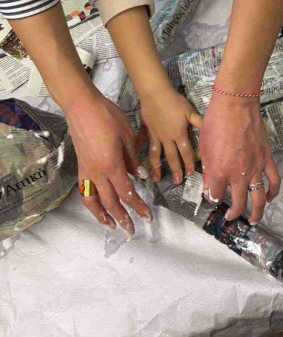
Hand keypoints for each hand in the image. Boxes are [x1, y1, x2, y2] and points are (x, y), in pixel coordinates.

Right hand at [66, 92, 151, 236]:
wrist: (81, 106)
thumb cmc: (107, 116)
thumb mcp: (128, 136)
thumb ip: (133, 159)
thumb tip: (140, 176)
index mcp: (112, 165)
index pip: (127, 193)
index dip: (138, 207)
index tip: (148, 216)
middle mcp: (97, 172)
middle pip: (111, 202)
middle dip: (123, 218)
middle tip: (132, 231)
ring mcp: (86, 170)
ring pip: (93, 201)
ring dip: (103, 216)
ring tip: (112, 226)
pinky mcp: (80, 165)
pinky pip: (85, 191)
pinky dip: (92, 203)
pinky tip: (98, 207)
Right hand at [139, 88, 202, 184]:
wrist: (155, 93)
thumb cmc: (175, 102)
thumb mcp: (190, 112)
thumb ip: (199, 123)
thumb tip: (210, 131)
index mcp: (178, 134)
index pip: (185, 152)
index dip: (188, 163)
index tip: (190, 174)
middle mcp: (167, 138)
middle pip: (171, 157)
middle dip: (175, 170)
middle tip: (177, 182)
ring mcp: (155, 135)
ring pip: (156, 154)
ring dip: (156, 167)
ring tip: (155, 179)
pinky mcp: (146, 130)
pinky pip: (142, 142)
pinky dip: (138, 150)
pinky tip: (134, 160)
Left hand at [198, 95, 279, 223]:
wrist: (236, 105)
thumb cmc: (217, 122)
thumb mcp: (204, 146)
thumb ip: (208, 168)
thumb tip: (209, 181)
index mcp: (218, 171)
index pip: (214, 195)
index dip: (212, 199)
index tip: (212, 197)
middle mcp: (238, 173)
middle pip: (238, 204)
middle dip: (233, 213)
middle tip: (231, 216)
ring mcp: (255, 167)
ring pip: (258, 198)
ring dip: (257, 212)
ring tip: (254, 219)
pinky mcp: (266, 159)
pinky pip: (273, 180)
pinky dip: (273, 192)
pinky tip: (270, 198)